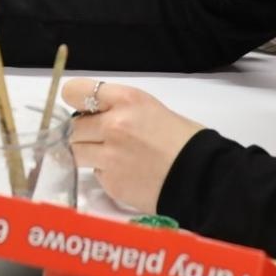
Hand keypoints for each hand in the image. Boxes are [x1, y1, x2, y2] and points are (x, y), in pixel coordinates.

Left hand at [64, 79, 204, 213]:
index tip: (83, 108)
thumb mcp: (149, 108)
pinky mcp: (111, 183)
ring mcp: (109, 157)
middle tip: (102, 137)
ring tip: (112, 156)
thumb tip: (92, 115)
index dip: (76, 100)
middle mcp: (113, 125)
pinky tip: (126, 172)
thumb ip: (118, 108)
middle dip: (83, 132)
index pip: (75, 91)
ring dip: (87, 153)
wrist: (203, 178)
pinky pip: (95, 173)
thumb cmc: (184, 139)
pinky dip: (105, 173)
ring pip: (75, 152)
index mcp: (126, 100)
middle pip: (72, 126)